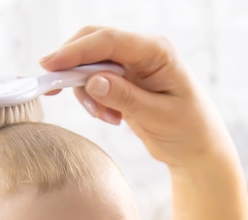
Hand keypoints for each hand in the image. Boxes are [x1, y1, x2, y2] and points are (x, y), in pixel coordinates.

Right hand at [40, 26, 232, 168]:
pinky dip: (95, 100)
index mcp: (157, 52)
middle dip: (72, 65)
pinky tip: (112, 118)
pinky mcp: (127, 82)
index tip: (50, 66)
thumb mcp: (157, 116)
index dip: (76, 51)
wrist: (197, 148)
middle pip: (95, 43)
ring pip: (92, 64)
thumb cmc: (188, 130)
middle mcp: (144, 52)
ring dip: (87, 91)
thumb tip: (92, 81)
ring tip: (105, 117)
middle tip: (53, 89)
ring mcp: (134, 66)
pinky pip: (98, 82)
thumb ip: (125, 97)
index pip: (109, 42)